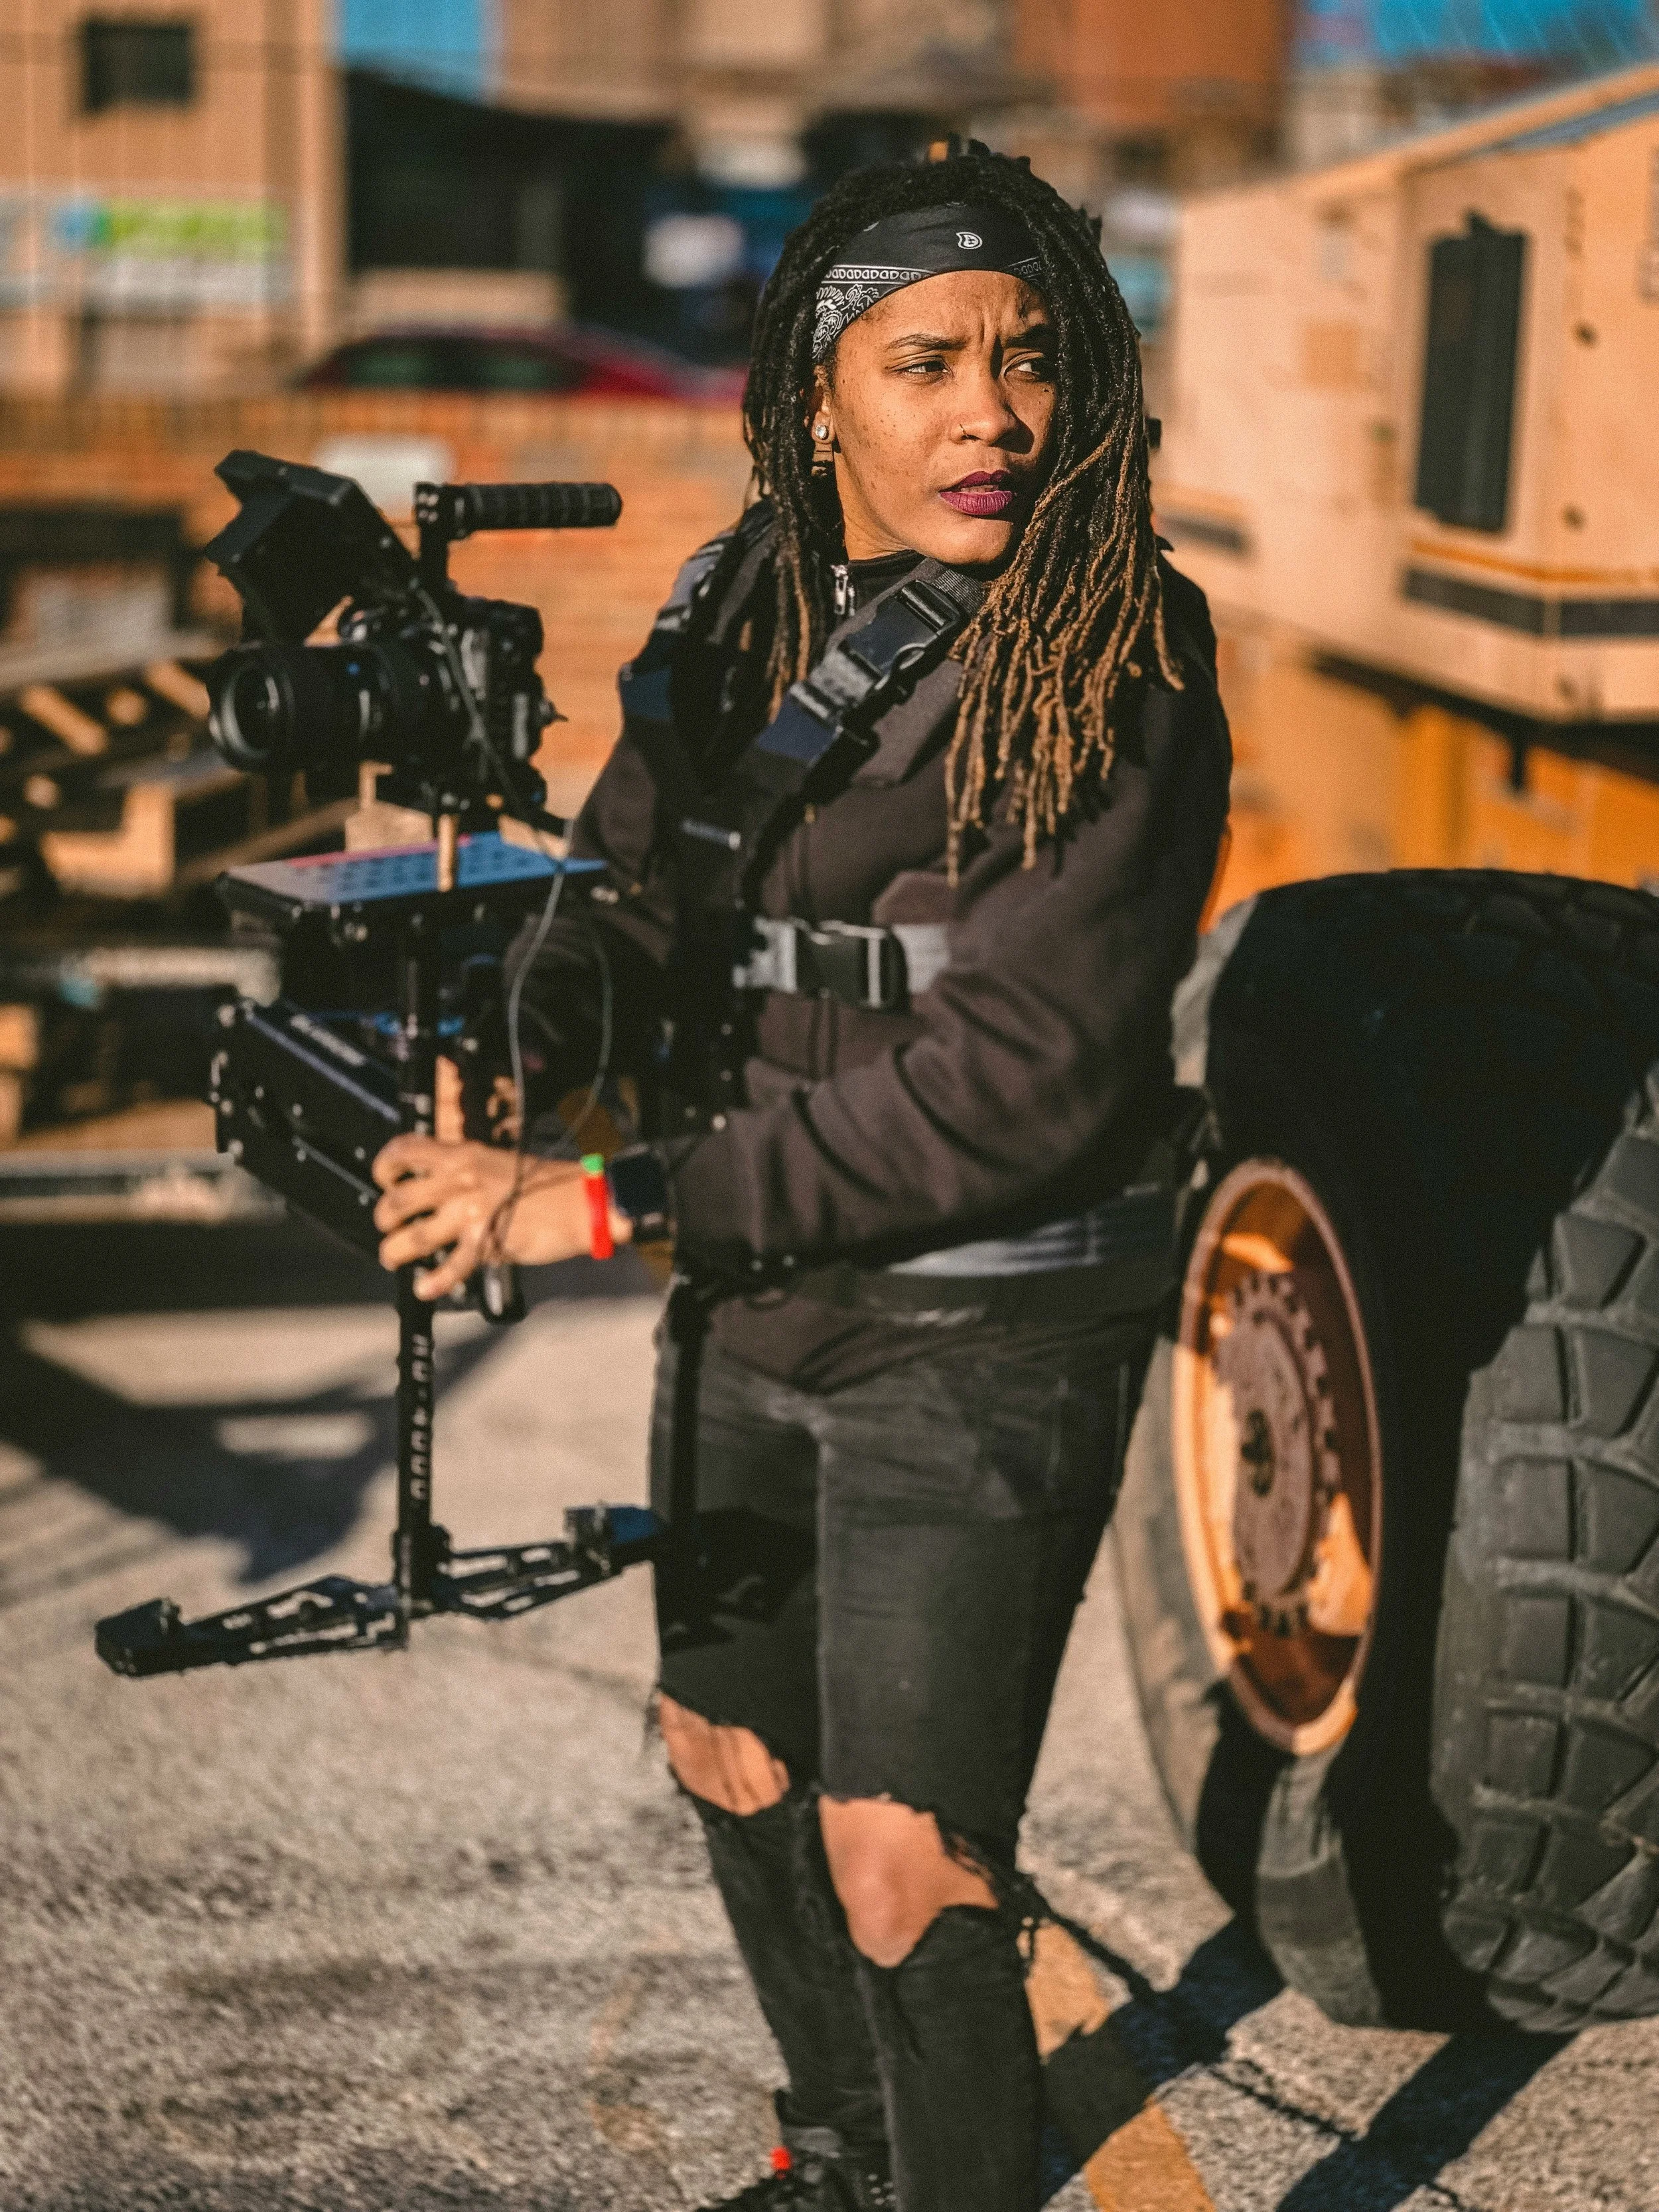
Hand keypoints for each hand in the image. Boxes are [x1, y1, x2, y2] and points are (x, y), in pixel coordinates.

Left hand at [371, 1137, 629, 1300]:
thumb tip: (442, 1192)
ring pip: (414, 1235)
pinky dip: (434, 1281)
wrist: (583, 1200)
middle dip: (384, 1218)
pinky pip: (451, 1265)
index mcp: (464, 1156)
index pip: (407, 1151)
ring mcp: (472, 1211)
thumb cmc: (551, 1183)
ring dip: (395, 1251)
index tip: (383, 1179)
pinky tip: (425, 1289)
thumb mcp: (502, 1163)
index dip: (384, 1166)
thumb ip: (469, 1174)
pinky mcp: (486, 1241)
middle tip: (387, 1227)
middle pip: (399, 1199)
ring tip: (393, 1258)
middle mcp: (461, 1180)